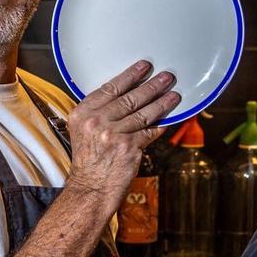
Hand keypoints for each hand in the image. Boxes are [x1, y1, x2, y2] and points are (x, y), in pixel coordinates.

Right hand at [65, 60, 179, 205]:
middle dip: (152, 86)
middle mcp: (96, 122)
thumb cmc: (89, 162)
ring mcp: (113, 135)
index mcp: (83, 114)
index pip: (110, 88)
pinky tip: (170, 119)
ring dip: (162, 102)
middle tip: (167, 77)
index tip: (144, 66)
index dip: (130, 75)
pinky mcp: (128, 148)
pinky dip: (161, 126)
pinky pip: (150, 132)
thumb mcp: (83, 132)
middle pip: (130, 98)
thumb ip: (99, 114)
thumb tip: (125, 95)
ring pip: (144, 113)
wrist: (91, 189)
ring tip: (174, 94)